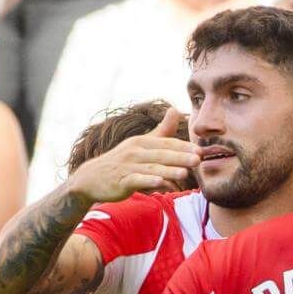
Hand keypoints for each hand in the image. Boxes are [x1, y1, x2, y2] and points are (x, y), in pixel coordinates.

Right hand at [65, 106, 198, 205]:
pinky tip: (160, 184)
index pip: (166, 143)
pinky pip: (136, 180)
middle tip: (198, 159)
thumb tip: (175, 109)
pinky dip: (148, 182)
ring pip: (151, 168)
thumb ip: (161, 130)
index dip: (183, 147)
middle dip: (180, 157)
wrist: (92, 178)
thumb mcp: (142, 144)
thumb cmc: (123, 161)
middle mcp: (135, 151)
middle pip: (161, 154)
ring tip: (185, 174)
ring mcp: (127, 166)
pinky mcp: (121, 181)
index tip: (200, 150)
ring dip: (168, 170)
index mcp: (142, 142)